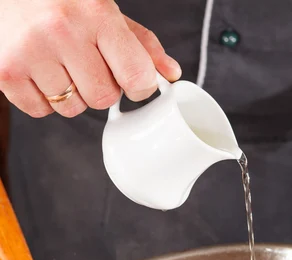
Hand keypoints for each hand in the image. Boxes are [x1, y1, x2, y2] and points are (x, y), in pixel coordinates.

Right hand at [0, 0, 180, 117]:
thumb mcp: (102, 9)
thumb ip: (139, 43)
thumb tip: (170, 74)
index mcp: (95, 12)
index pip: (136, 75)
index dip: (139, 86)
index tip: (133, 81)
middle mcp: (63, 30)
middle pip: (103, 98)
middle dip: (100, 88)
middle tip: (85, 63)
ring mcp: (31, 52)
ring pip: (72, 109)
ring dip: (70, 95)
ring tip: (57, 63)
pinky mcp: (7, 71)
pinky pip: (40, 111)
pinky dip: (42, 99)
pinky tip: (37, 70)